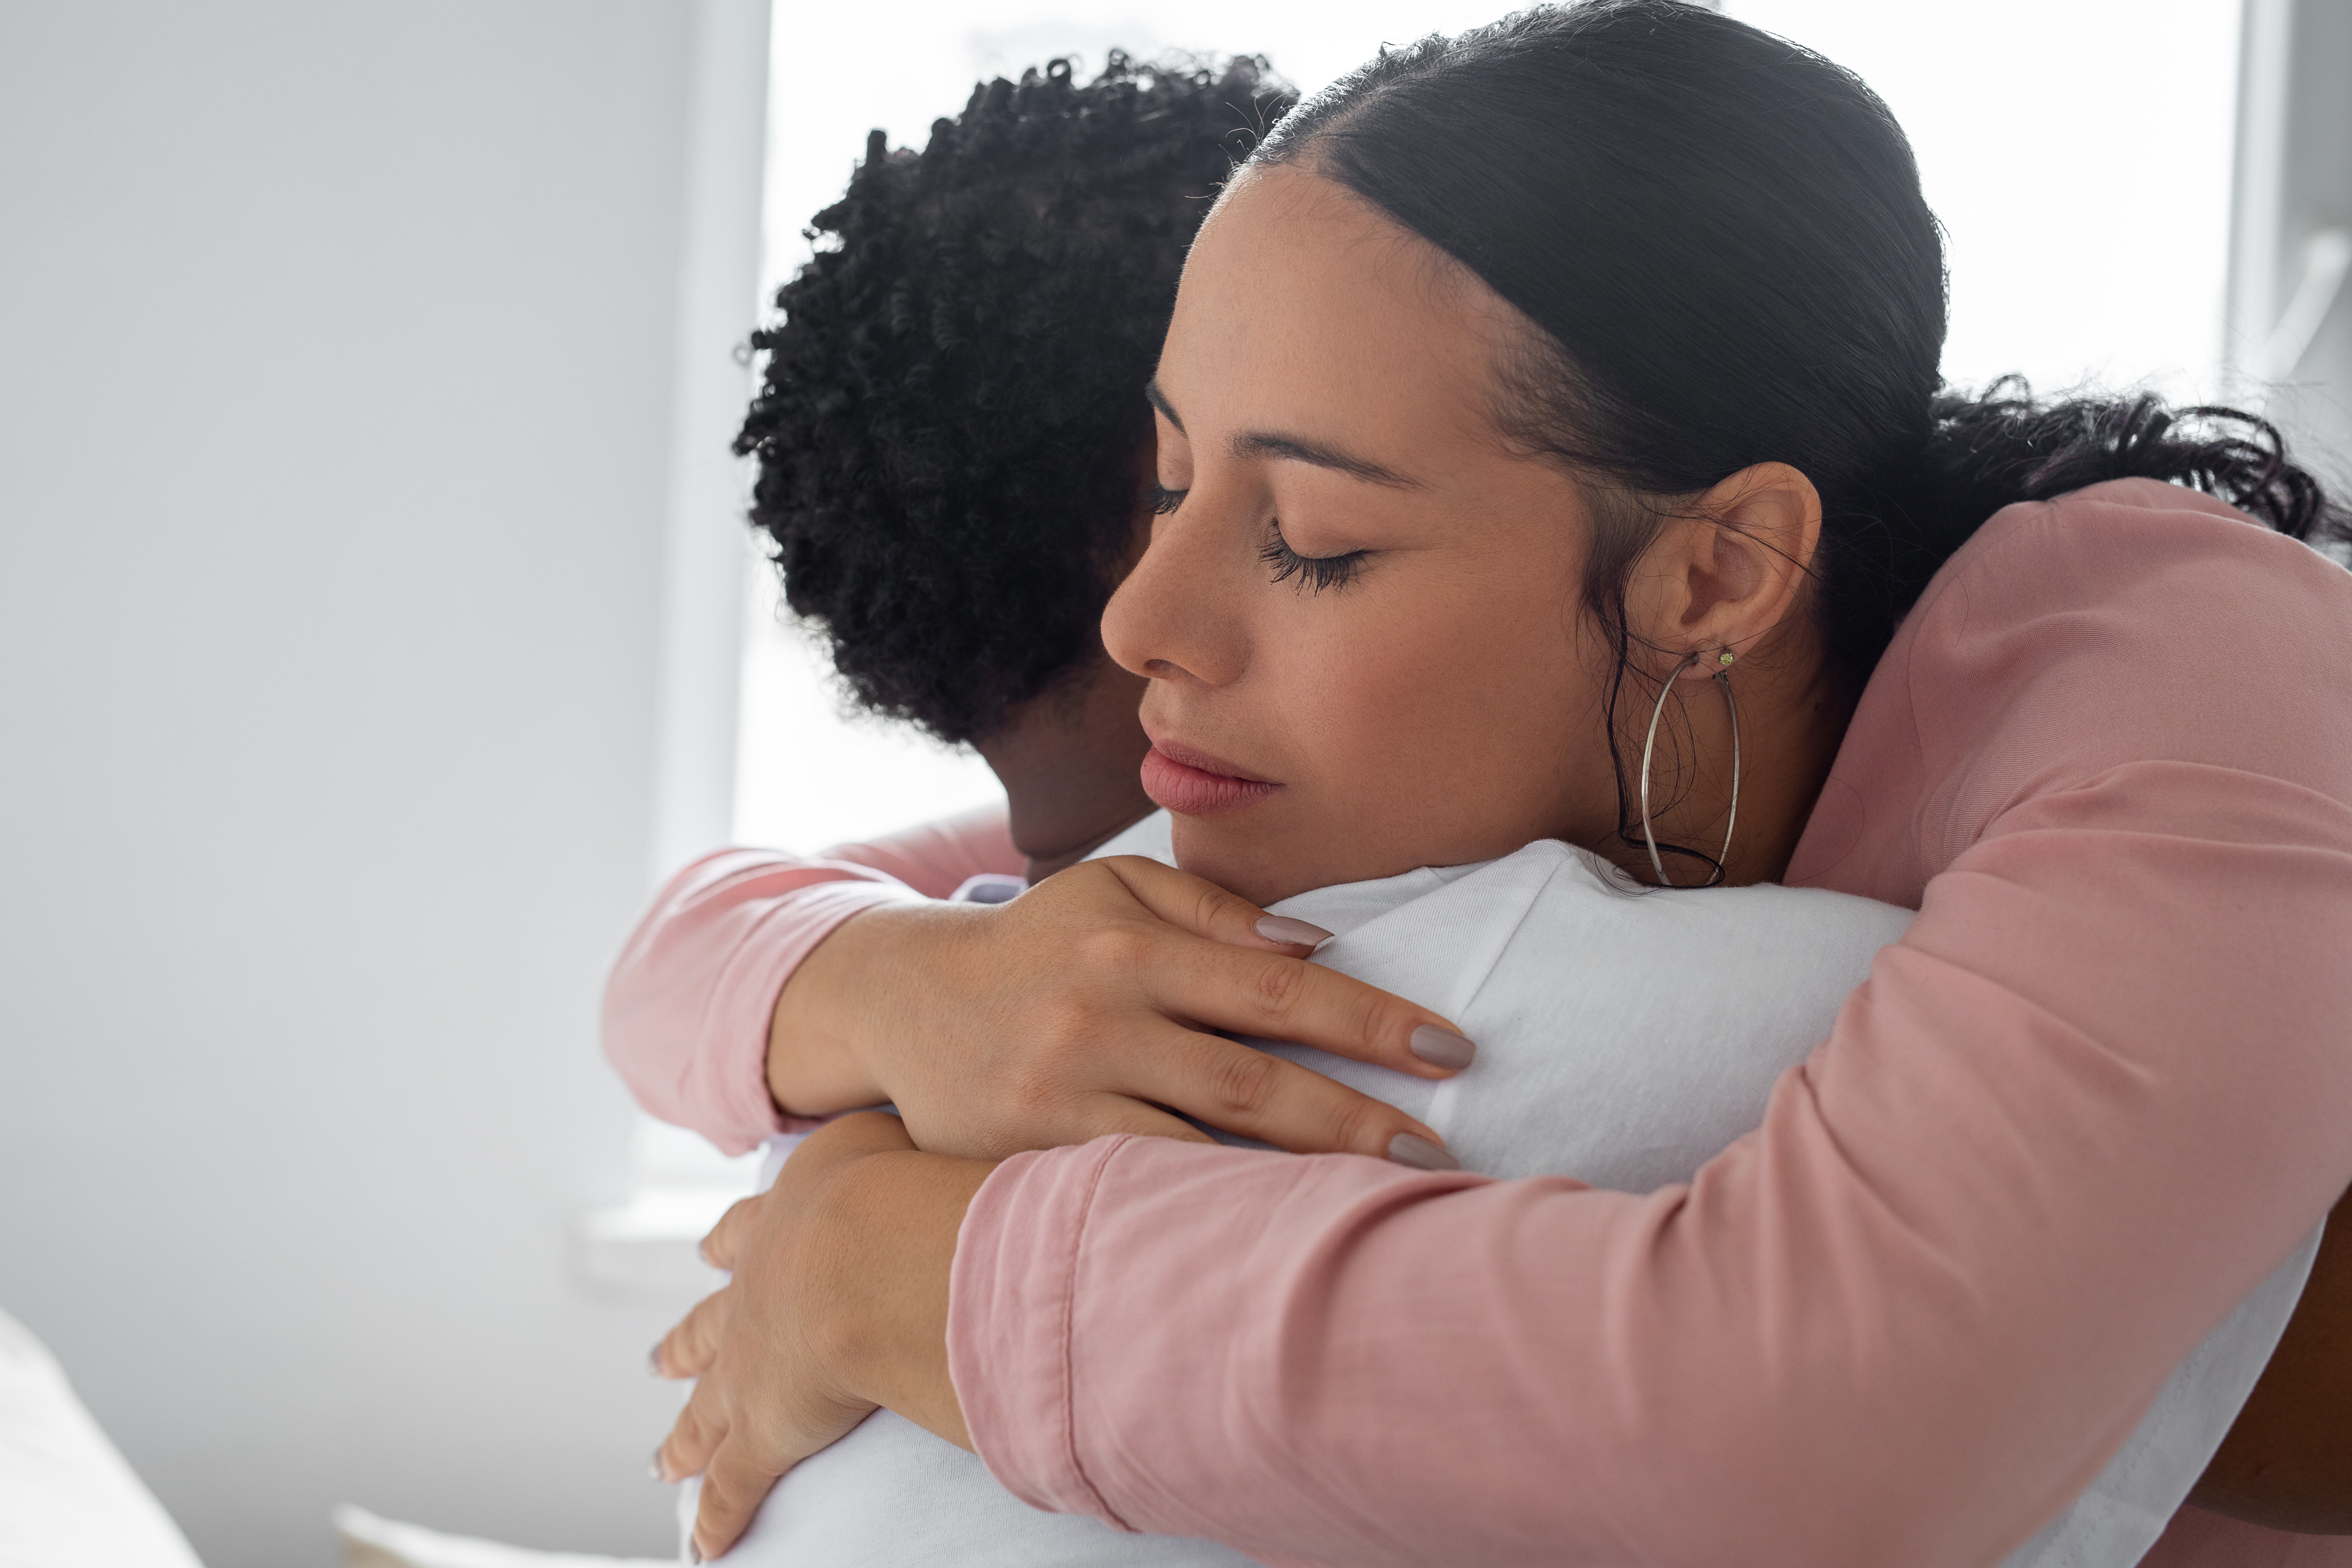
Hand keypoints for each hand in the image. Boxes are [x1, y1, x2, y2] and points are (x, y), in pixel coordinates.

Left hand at [652, 1113, 987, 1560]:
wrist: (871, 1249)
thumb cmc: (898, 1186)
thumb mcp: (889, 1138)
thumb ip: (903, 1137)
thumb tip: (936, 1112)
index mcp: (787, 1224)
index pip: (747, 1235)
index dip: (730, 1245)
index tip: (707, 1254)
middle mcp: (756, 1295)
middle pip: (711, 1326)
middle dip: (688, 1343)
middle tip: (659, 1359)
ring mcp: (753, 1367)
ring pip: (708, 1411)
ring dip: (686, 1437)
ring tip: (661, 1461)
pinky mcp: (765, 1434)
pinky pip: (734, 1487)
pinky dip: (717, 1519)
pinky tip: (703, 1549)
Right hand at [766, 854, 1475, 1161]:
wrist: (901, 999)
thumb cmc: (1037, 943)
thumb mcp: (1112, 890)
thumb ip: (1213, 908)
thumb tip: (1317, 946)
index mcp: (1132, 945)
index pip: (1276, 987)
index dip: (1370, 1019)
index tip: (1450, 1048)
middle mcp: (1097, 1018)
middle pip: (1252, 1081)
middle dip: (1356, 1120)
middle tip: (1441, 1152)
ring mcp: (1057, 1095)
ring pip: (1198, 1152)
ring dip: (1295, 1184)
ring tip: (1380, 1209)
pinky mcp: (1025, 1156)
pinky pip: (1132, 1192)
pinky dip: (1204, 1215)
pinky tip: (1267, 1239)